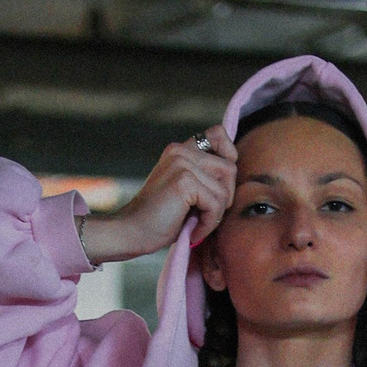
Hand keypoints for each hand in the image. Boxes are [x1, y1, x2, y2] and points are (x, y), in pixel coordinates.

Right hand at [78, 124, 236, 264]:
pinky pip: (216, 204)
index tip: (221, 182)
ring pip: (224, 190)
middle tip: (206, 216)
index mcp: (180, 150)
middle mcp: (181, 151)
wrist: (131, 232)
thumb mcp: (186, 192)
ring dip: (215, 215)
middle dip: (225, 197)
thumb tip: (235, 177)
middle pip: (229, 168)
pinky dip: (209, 224)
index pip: (218, 134)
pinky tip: (193, 232)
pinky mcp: (184, 180)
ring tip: (197, 226)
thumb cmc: (159, 219)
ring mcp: (182, 164)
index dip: (229, 154)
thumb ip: (205, 178)